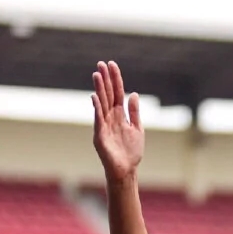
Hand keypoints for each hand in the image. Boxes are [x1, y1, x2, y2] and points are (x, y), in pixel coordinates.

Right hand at [92, 59, 143, 183]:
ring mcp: (104, 125)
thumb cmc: (131, 152)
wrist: (126, 170)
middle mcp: (111, 117)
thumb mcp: (137, 129)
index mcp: (120, 115)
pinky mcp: (99, 134)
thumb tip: (134, 94)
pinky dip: (97, 108)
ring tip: (97, 74)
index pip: (117, 93)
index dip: (116, 79)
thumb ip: (135, 112)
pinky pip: (98, 119)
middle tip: (101, 63)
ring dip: (99, 89)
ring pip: (102, 103)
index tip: (112, 65)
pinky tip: (95, 96)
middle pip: (108, 94)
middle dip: (105, 79)